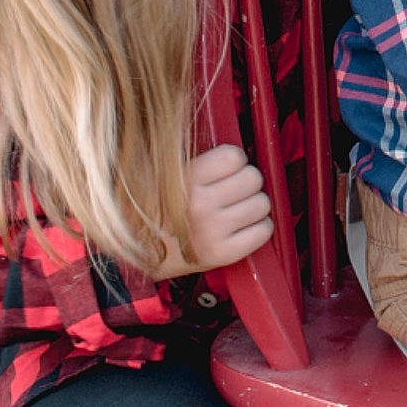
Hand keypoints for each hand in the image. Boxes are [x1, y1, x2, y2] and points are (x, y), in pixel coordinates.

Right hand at [155, 144, 273, 277]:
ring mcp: (212, 232)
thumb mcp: (170, 174)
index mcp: (186, 180)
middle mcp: (200, 206)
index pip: (234, 156)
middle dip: (246, 183)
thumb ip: (200, 160)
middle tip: (232, 192)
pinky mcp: (223, 254)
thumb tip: (239, 151)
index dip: (234, 161)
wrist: (143, 253)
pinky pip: (263, 231)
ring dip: (254, 205)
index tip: (227, 170)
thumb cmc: (164, 209)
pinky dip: (258, 228)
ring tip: (235, 210)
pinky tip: (241, 228)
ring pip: (262, 204)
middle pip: (253, 179)